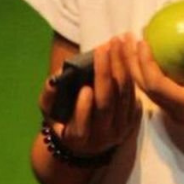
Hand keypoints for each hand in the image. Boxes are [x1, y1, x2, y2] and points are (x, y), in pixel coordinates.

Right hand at [38, 36, 141, 156]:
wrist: (86, 138)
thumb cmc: (62, 118)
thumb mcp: (50, 109)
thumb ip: (49, 96)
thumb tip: (53, 80)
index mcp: (77, 138)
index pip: (82, 127)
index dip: (84, 109)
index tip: (85, 89)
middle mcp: (101, 138)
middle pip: (106, 105)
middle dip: (104, 75)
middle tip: (102, 49)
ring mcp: (119, 130)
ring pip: (123, 97)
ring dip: (120, 67)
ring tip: (116, 45)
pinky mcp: (132, 120)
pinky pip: (133, 93)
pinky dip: (130, 73)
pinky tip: (125, 53)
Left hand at [127, 16, 183, 141]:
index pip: (156, 84)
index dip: (144, 63)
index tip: (141, 40)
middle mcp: (179, 113)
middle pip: (145, 88)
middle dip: (131, 64)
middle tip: (125, 39)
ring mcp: (180, 115)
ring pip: (150, 92)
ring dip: (138, 69)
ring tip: (132, 46)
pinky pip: (160, 92)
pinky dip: (151, 75)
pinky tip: (153, 57)